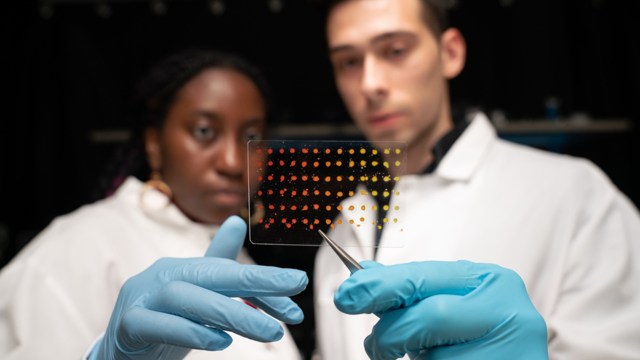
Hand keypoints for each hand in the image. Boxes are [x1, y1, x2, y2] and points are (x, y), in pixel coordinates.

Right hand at [90, 215, 307, 359]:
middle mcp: (163, 276)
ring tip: (269, 332)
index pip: (229, 271)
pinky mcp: (128, 324)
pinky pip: (158, 324)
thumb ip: (216, 266)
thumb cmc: (162, 320)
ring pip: (188, 299)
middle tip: (293, 309)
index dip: (265, 280)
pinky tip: (219, 342)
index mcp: (182, 268)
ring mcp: (143, 297)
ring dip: (232, 315)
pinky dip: (190, 332)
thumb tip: (236, 222)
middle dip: (257, 286)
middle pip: (212, 275)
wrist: (119, 351)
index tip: (298, 285)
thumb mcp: (194, 294)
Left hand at [334, 260, 547, 359]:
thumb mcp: (450, 304)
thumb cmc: (480, 335)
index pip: (426, 276)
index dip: (381, 285)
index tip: (347, 293)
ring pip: (435, 354)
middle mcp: (507, 310)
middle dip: (391, 328)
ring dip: (409, 358)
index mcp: (492, 280)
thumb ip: (413, 291)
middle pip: (432, 314)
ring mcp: (510, 348)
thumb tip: (365, 274)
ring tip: (404, 356)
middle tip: (368, 339)